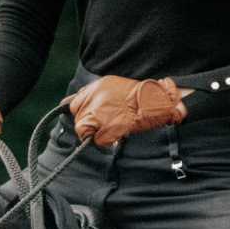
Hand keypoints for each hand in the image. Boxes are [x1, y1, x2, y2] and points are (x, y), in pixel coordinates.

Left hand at [66, 74, 186, 148]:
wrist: (155, 100)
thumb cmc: (140, 95)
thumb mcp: (114, 86)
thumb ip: (99, 95)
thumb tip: (86, 106)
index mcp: (96, 88)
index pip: (74, 103)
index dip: (80, 112)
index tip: (86, 117)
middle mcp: (93, 99)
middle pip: (78, 117)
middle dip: (86, 124)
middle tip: (99, 127)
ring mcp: (98, 114)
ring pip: (83, 129)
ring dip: (93, 133)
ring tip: (108, 132)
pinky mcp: (106, 128)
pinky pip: (97, 140)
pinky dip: (104, 142)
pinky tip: (114, 137)